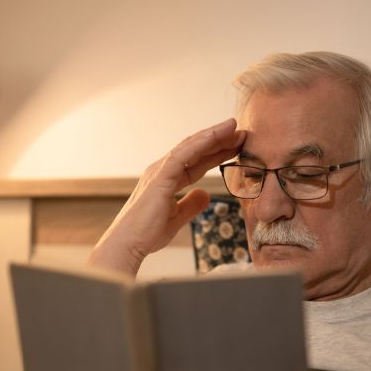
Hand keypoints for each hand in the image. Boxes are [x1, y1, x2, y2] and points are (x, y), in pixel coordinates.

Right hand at [89, 118, 245, 274]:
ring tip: (233, 126)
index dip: (217, 153)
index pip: (196, 162)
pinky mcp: (159, 177)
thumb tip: (206, 194)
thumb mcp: (177, 218)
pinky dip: (199, 143)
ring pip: (190, 147)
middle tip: (242, 133)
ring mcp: (160, 171)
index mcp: (167, 179)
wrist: (128, 244)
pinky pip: (181, 155)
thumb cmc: (147, 234)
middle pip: (195, 150)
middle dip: (219, 141)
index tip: (237, 147)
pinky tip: (214, 136)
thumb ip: (191, 205)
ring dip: (212, 135)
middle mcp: (163, 170)